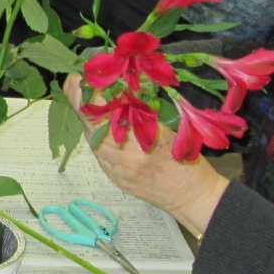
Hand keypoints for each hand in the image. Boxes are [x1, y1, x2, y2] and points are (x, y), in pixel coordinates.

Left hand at [64, 75, 227, 235]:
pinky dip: (99, 137)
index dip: (85, 95)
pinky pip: (100, 154)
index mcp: (141, 138)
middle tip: (80, 83)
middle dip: (81, 103)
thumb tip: (120, 85)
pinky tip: (104, 127)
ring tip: (93, 102)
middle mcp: (124, 156)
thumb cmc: (187, 157)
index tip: (80, 78)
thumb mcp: (171, 127)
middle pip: (90, 126)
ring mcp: (118, 170)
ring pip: (92, 139)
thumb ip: (143, 109)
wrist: (194, 195)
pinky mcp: (116, 179)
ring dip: (89, 119)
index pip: (101, 114)